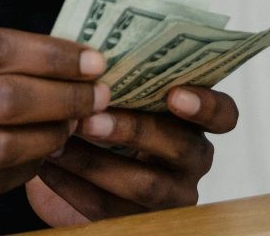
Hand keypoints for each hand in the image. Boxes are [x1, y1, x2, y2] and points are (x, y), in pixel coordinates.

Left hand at [25, 85, 238, 225]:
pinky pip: (110, 210)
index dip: (206, 105)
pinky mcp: (140, 223)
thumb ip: (115, 78)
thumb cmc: (101, 118)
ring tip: (58, 141)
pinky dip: (73, 187)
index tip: (175, 93)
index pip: (224, 114)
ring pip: (145, 184)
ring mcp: (172, 197)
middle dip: (133, 130)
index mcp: (195, 121)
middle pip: (180, 147)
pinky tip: (46, 168)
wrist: (74, 173)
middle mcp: (193, 160)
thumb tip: (84, 52)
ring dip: (96, 162)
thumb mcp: (115, 97)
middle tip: (90, 119)